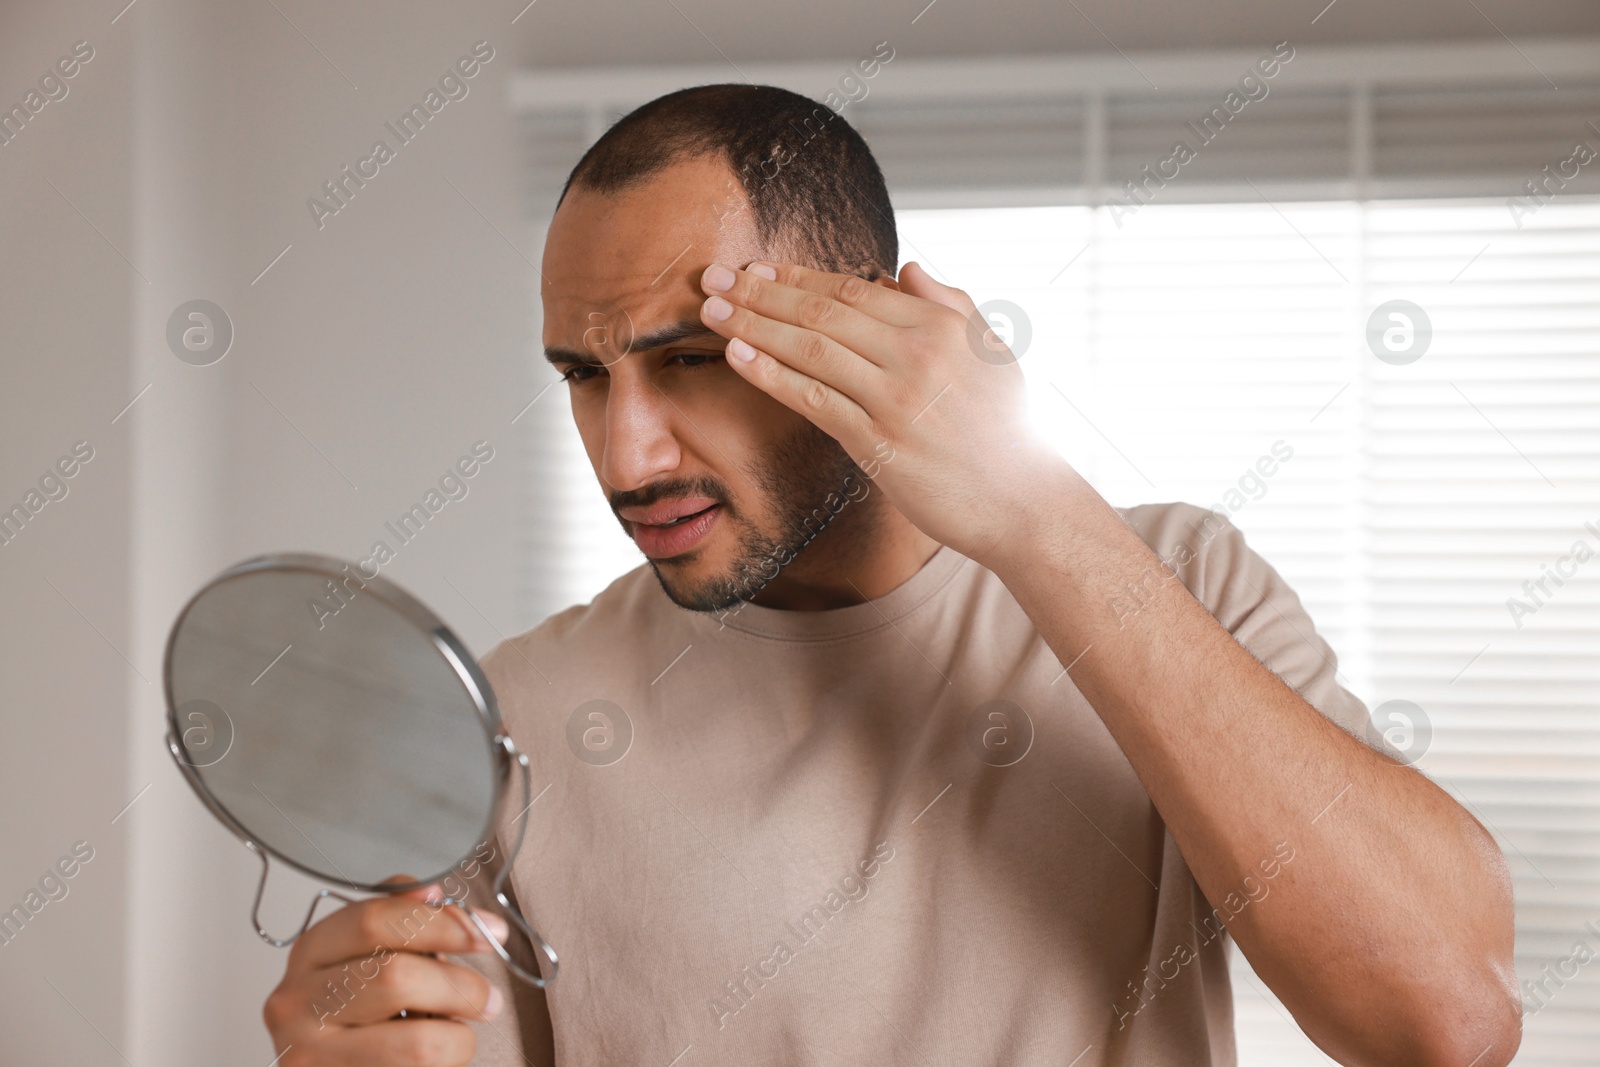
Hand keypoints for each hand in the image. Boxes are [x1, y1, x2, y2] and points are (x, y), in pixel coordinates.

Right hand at [262, 881, 509, 1066]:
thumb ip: (401, 921)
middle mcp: (299, 1002)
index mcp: (312, 952)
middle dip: (459, 986)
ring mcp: (310, 1054)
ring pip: (417, 1042)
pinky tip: (435, 1058)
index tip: (491, 931)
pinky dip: (444, 1064)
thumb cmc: (356, 1012)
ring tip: (460, 1036)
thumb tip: (434, 894)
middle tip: (488, 998)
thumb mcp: (368, 955)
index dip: (442, 923)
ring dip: (458, 1038)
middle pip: (396, 978)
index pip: (374, 921)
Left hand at [697, 259, 1063, 566]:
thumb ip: (952, 305)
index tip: (756, 268)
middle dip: (761, 292)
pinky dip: (773, 375)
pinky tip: (739, 357)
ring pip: (810, 349)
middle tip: (713, 279)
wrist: (1023, 501)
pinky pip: (814, 400)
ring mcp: (896, 398)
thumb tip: (906, 268)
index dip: (798, 277)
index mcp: (941, 326)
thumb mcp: (993, 352)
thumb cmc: (1007, 430)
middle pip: (823, 312)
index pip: (854, 289)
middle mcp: (917, 354)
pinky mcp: (879, 443)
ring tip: (712, 312)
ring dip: (754, 326)